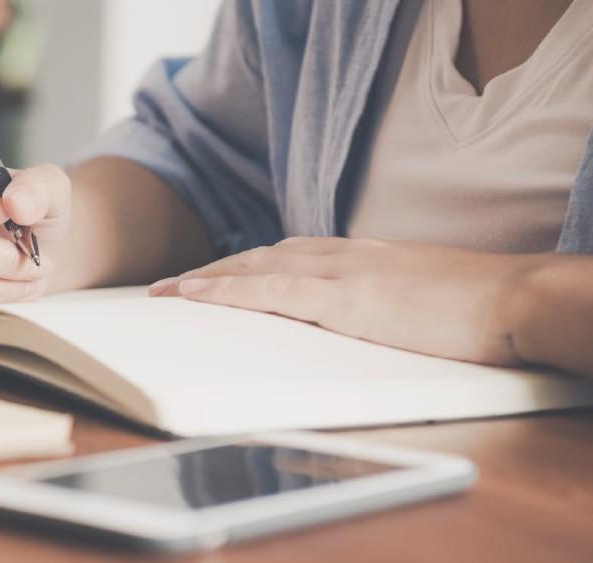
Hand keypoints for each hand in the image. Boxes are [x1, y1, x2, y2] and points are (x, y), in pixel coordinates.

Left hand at [149, 237, 554, 365]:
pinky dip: (227, 290)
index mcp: (359, 257)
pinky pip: (270, 289)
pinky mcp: (346, 297)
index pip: (286, 256)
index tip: (212, 277)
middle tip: (169, 287)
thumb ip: (377, 304)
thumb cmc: (474, 306)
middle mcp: (342, 256)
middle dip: (211, 272)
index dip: (243, 267)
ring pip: (254, 267)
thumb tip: (356, 320)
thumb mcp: (413, 300)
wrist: (516, 298)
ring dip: (205, 279)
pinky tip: (194, 294)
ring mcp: (342, 273)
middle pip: (259, 257)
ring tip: (166, 293)